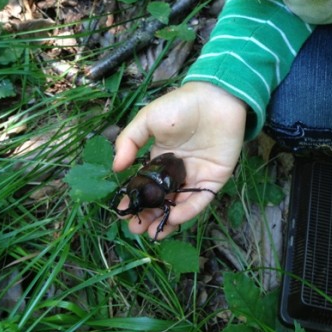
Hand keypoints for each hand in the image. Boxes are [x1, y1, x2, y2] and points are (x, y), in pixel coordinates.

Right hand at [113, 82, 246, 239]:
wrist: (215, 98)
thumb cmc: (181, 106)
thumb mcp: (147, 119)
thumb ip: (129, 141)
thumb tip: (116, 168)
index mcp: (161, 157)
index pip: (145, 185)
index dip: (134, 199)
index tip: (123, 212)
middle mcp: (178, 171)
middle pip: (161, 199)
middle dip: (148, 215)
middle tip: (135, 228)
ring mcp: (196, 176)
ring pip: (180, 204)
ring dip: (166, 219)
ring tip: (151, 233)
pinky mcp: (215, 178)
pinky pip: (201, 199)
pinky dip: (188, 210)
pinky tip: (173, 218)